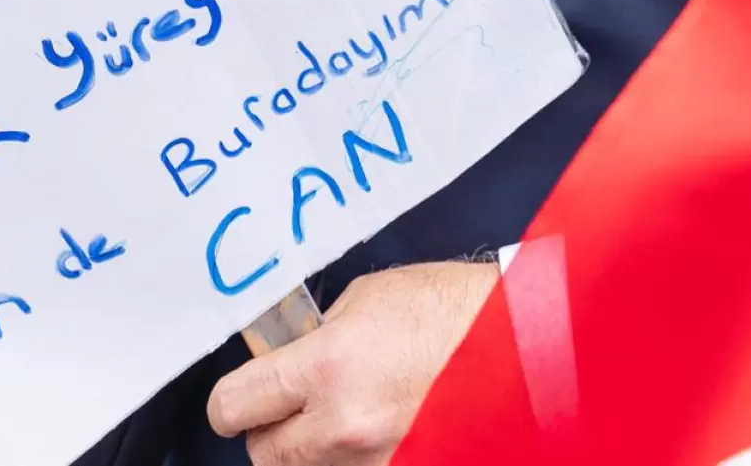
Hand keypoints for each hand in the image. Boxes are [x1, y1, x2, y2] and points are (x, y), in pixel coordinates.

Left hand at [207, 263, 496, 464]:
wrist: (521, 345)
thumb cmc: (451, 309)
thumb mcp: (368, 300)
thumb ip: (318, 337)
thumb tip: (288, 359)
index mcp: (328, 368)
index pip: (235, 406)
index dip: (230, 402)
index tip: (238, 398)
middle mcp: (345, 427)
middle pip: (265, 457)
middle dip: (271, 431)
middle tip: (292, 407)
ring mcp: (378, 463)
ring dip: (316, 450)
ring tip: (349, 411)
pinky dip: (356, 457)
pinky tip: (381, 426)